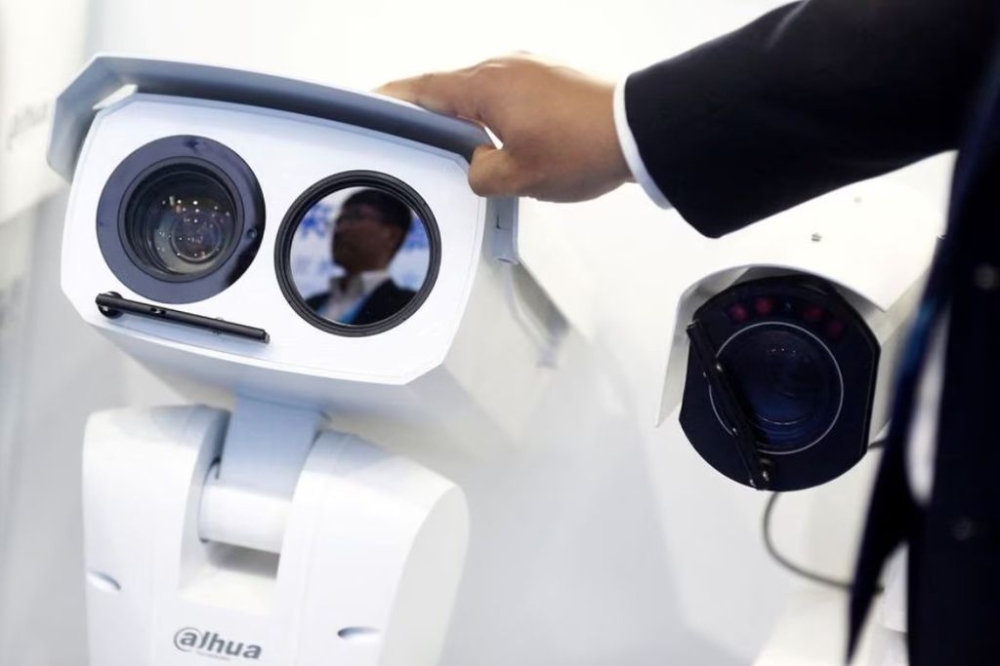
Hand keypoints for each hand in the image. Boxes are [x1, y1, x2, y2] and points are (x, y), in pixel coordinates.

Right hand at [376, 54, 632, 201]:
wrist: (638, 130)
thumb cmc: (583, 148)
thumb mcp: (517, 178)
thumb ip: (480, 175)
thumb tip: (475, 168)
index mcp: (485, 86)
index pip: (424, 89)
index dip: (395, 99)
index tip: (374, 102)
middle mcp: (504, 66)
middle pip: (452, 89)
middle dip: (435, 116)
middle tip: (425, 143)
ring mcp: (530, 67)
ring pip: (483, 91)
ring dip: (471, 117)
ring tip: (473, 151)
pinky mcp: (552, 76)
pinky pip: (510, 92)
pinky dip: (498, 113)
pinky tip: (506, 139)